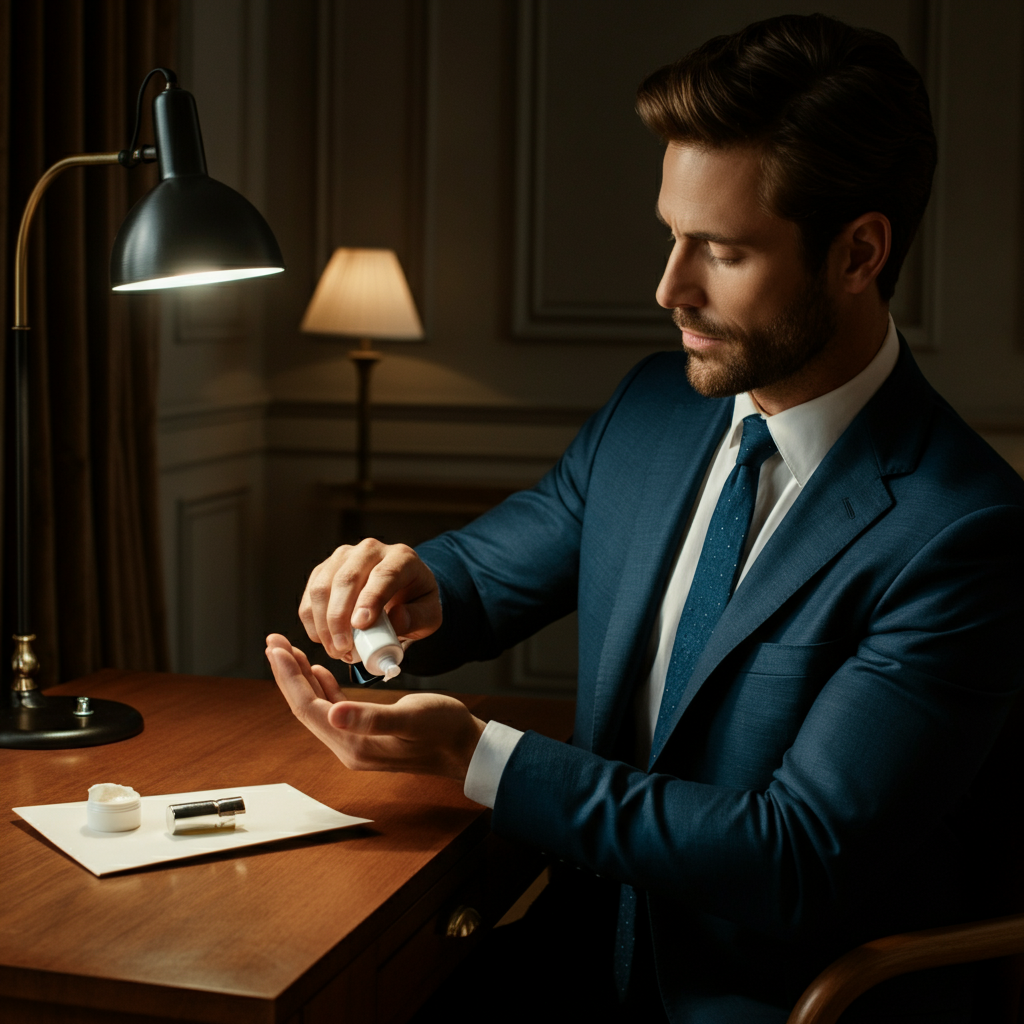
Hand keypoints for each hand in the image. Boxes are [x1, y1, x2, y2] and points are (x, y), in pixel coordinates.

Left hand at [266, 634, 484, 780]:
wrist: (465, 749)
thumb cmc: (443, 732)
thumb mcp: (411, 719)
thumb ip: (372, 718)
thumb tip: (334, 712)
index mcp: (353, 744)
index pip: (308, 708)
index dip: (289, 677)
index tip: (276, 648)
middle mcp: (348, 745)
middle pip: (306, 706)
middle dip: (288, 673)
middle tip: (273, 642)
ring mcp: (356, 739)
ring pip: (317, 705)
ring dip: (301, 678)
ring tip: (287, 651)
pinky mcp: (367, 731)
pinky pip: (334, 708)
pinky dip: (322, 687)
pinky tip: (319, 671)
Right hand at [299, 539, 441, 661]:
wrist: (402, 591)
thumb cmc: (415, 603)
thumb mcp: (429, 615)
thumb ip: (417, 618)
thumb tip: (396, 620)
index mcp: (402, 558)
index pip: (384, 574)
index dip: (370, 599)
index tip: (361, 625)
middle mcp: (370, 550)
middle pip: (346, 578)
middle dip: (339, 617)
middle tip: (342, 649)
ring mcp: (344, 556)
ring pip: (322, 586)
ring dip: (323, 622)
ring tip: (336, 650)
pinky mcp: (325, 569)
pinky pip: (310, 595)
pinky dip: (312, 620)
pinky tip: (324, 639)